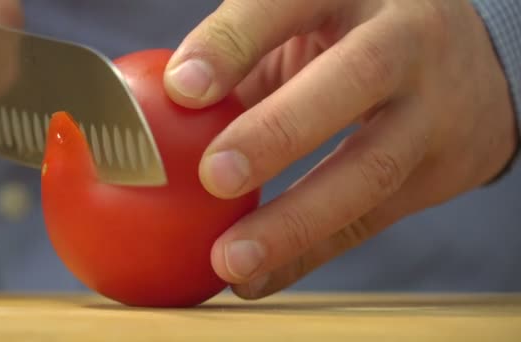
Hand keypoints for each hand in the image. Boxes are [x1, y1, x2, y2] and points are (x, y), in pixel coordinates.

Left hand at [164, 0, 518, 298]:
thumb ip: (242, 62)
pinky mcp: (441, 168)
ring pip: (372, 167)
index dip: (235, 42)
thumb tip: (158, 115)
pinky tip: (259, 277)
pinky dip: (310, 254)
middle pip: (354, 78)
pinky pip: (370, 219)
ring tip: (231, 258)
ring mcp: (432, 107)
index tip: (181, 89)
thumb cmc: (354, 39)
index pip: (291, 2)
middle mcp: (404, 40)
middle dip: (282, 131)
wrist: (472, 64)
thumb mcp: (305, 28)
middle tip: (216, 176)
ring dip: (296, 222)